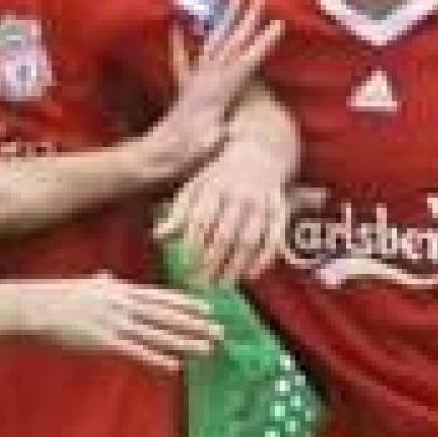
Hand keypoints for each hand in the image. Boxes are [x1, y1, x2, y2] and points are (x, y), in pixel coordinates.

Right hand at [19, 275, 217, 369]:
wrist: (34, 307)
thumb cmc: (56, 297)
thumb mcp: (84, 285)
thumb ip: (101, 283)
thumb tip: (107, 276)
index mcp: (121, 290)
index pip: (161, 297)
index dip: (186, 304)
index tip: (208, 309)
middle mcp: (123, 304)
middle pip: (167, 315)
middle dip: (195, 324)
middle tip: (220, 331)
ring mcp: (115, 322)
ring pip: (158, 333)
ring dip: (185, 342)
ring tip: (207, 348)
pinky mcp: (104, 342)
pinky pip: (137, 352)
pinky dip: (157, 358)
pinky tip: (175, 366)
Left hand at [136, 0, 280, 183]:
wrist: (153, 158)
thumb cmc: (183, 157)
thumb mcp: (205, 148)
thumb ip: (215, 136)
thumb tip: (222, 130)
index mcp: (217, 94)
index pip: (246, 62)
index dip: (263, 43)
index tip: (278, 24)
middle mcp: (205, 82)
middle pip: (230, 44)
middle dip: (247, 20)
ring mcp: (194, 83)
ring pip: (213, 44)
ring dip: (225, 21)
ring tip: (234, 0)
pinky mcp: (184, 88)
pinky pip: (183, 60)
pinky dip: (181, 42)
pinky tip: (178, 27)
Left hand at [156, 136, 291, 285]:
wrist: (261, 151)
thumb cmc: (221, 173)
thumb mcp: (196, 185)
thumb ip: (179, 211)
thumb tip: (158, 237)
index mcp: (216, 186)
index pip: (202, 221)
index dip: (193, 246)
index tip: (185, 267)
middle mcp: (240, 195)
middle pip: (225, 235)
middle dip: (212, 263)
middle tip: (200, 284)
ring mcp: (262, 204)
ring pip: (249, 241)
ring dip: (235, 266)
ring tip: (221, 286)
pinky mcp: (279, 212)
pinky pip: (274, 239)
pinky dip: (263, 259)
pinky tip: (249, 276)